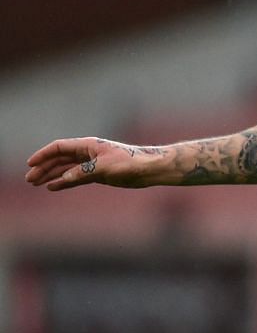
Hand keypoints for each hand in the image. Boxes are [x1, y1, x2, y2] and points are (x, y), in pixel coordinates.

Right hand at [23, 138, 160, 190]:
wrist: (149, 169)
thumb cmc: (130, 163)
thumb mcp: (105, 168)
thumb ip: (84, 172)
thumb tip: (64, 178)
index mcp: (88, 145)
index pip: (59, 148)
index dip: (43, 155)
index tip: (31, 164)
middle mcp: (88, 153)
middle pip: (59, 159)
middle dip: (44, 168)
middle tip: (30, 179)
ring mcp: (92, 163)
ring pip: (66, 169)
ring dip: (51, 175)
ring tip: (36, 183)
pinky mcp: (98, 174)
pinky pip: (76, 177)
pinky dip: (64, 182)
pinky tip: (53, 187)